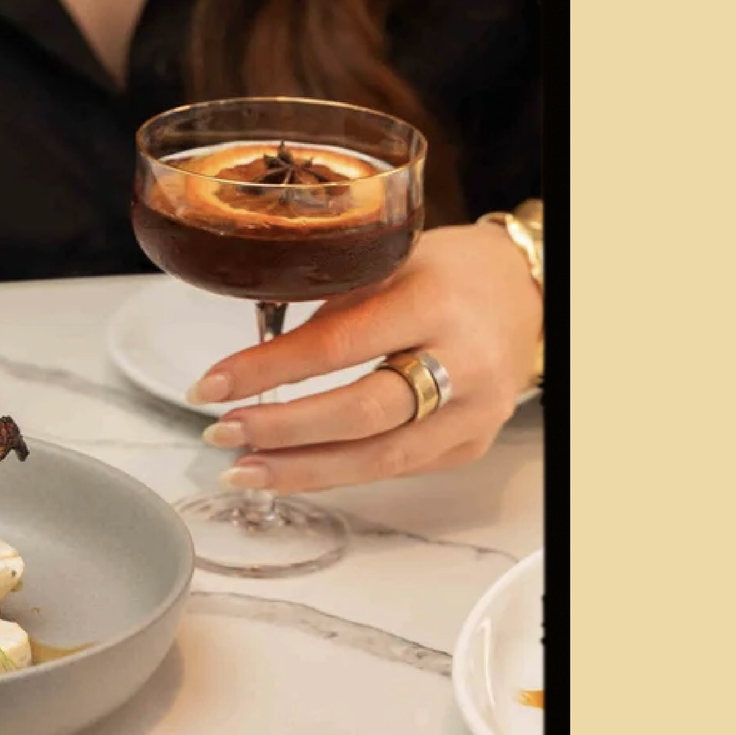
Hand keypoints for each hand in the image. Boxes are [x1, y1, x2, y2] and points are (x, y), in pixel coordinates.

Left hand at [190, 223, 541, 493]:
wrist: (524, 294)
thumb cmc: (449, 273)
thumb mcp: (390, 262)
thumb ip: (331, 302)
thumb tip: (256, 349)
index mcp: (433, 302)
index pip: (339, 345)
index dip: (268, 370)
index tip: (211, 385)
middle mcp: (462, 363)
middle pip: (361, 413)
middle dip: (281, 430)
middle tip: (222, 433)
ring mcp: (472, 413)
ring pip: (379, 459)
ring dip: (302, 470)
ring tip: (243, 469)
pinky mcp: (469, 445)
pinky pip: (394, 468)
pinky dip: (336, 473)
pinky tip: (291, 470)